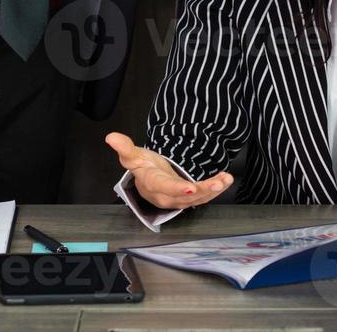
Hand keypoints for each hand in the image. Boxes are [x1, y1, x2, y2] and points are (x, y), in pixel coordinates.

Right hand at [105, 132, 232, 210]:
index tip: (191, 189)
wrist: (149, 180)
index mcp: (153, 184)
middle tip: (217, 184)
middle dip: (202, 191)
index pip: (165, 187)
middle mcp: (167, 195)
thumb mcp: (133, 156)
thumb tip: (111, 137)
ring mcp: (179, 199)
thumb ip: (125, 147)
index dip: (178, 189)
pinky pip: (204, 196)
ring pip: (198, 198)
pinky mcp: (190, 199)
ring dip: (213, 190)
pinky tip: (226, 180)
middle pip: (185, 196)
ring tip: (225, 180)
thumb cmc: (143, 167)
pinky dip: (216, 189)